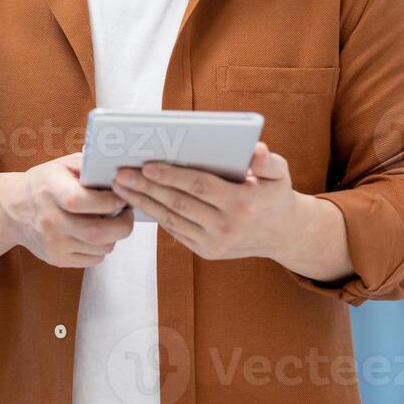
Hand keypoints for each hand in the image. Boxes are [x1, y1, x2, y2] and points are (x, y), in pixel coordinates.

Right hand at [2, 152, 134, 267]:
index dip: (109, 201)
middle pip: (96, 232)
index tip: (121, 196)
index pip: (82, 201)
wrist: (14, 210)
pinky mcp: (56, 259)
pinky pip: (93, 260)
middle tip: (127, 214)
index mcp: (50, 190)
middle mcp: (49, 220)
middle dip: (122, 224)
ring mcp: (53, 243)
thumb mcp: (63, 165)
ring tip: (111, 222)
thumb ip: (90, 166)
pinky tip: (96, 233)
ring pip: (100, 248)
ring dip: (114, 236)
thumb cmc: (45, 184)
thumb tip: (120, 173)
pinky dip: (102, 248)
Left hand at [109, 142, 350, 277]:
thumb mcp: (280, 173)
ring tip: (120, 187)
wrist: (282, 234)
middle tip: (121, 174)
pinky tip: (138, 201)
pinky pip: (175, 231)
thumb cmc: (275, 194)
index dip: (172, 176)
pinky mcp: (206, 252)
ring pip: (171, 220)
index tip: (147, 165)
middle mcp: (226, 228)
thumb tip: (256, 151)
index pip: (200, 187)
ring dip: (143, 202)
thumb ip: (269, 161)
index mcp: (242, 203)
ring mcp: (214, 244)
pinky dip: (155, 215)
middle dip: (147, 188)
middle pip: (179, 204)